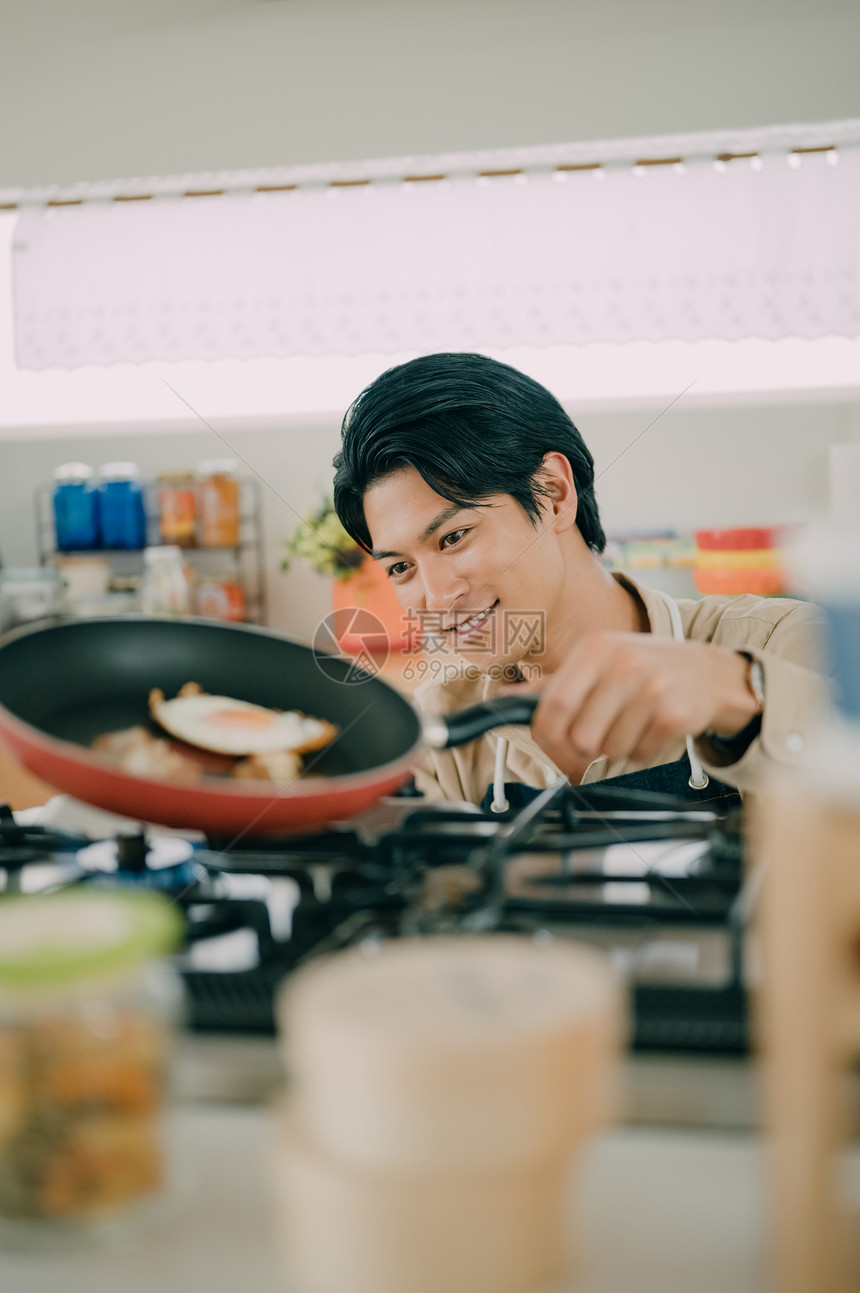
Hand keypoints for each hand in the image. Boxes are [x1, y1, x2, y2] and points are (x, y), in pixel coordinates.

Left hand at [503, 632, 758, 770]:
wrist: (711, 671)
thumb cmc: (645, 667)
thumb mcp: (598, 662)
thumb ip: (552, 684)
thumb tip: (506, 698)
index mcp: (595, 649)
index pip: (553, 706)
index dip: (547, 734)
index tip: (553, 740)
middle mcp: (622, 664)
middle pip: (579, 737)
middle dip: (586, 745)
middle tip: (602, 730)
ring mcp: (651, 688)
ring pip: (609, 750)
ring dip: (617, 748)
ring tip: (632, 723)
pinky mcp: (675, 714)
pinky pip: (639, 755)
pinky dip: (642, 751)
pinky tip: (653, 728)